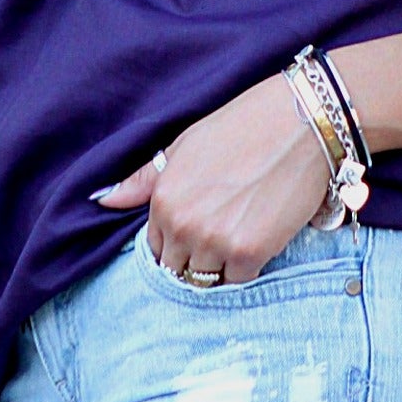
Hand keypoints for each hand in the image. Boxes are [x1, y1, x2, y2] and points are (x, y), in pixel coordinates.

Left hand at [95, 74, 329, 283]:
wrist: (299, 121)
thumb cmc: (242, 127)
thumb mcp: (184, 146)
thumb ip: (143, 179)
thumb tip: (103, 199)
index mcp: (163, 200)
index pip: (156, 249)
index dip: (177, 243)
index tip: (198, 230)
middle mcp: (182, 225)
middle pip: (178, 271)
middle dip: (195, 259)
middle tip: (223, 233)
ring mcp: (214, 242)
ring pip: (206, 280)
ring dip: (220, 266)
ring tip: (241, 233)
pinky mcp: (249, 252)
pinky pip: (238, 281)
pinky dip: (247, 267)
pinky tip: (259, 237)